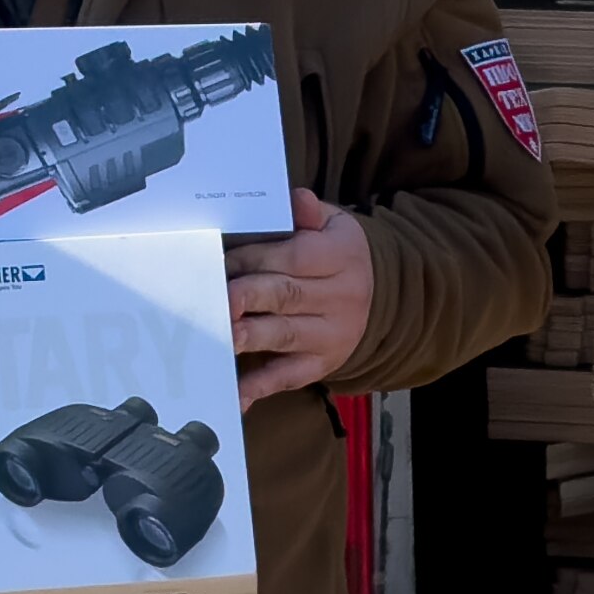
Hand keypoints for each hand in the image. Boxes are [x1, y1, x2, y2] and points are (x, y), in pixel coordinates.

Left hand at [233, 188, 376, 399]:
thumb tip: (297, 201)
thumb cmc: (335, 256)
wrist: (379, 296)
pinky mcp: (323, 363)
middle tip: (215, 299)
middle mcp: (342, 297)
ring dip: (251, 337)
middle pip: (286, 295)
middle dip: (247, 296)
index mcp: (342, 256)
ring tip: (222, 337)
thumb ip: (310, 214)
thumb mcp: (334, 225)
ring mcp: (332, 334)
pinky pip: (289, 376)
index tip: (218, 261)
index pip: (294, 256)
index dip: (253, 258)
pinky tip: (235, 392)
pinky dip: (260, 386)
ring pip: (285, 335)